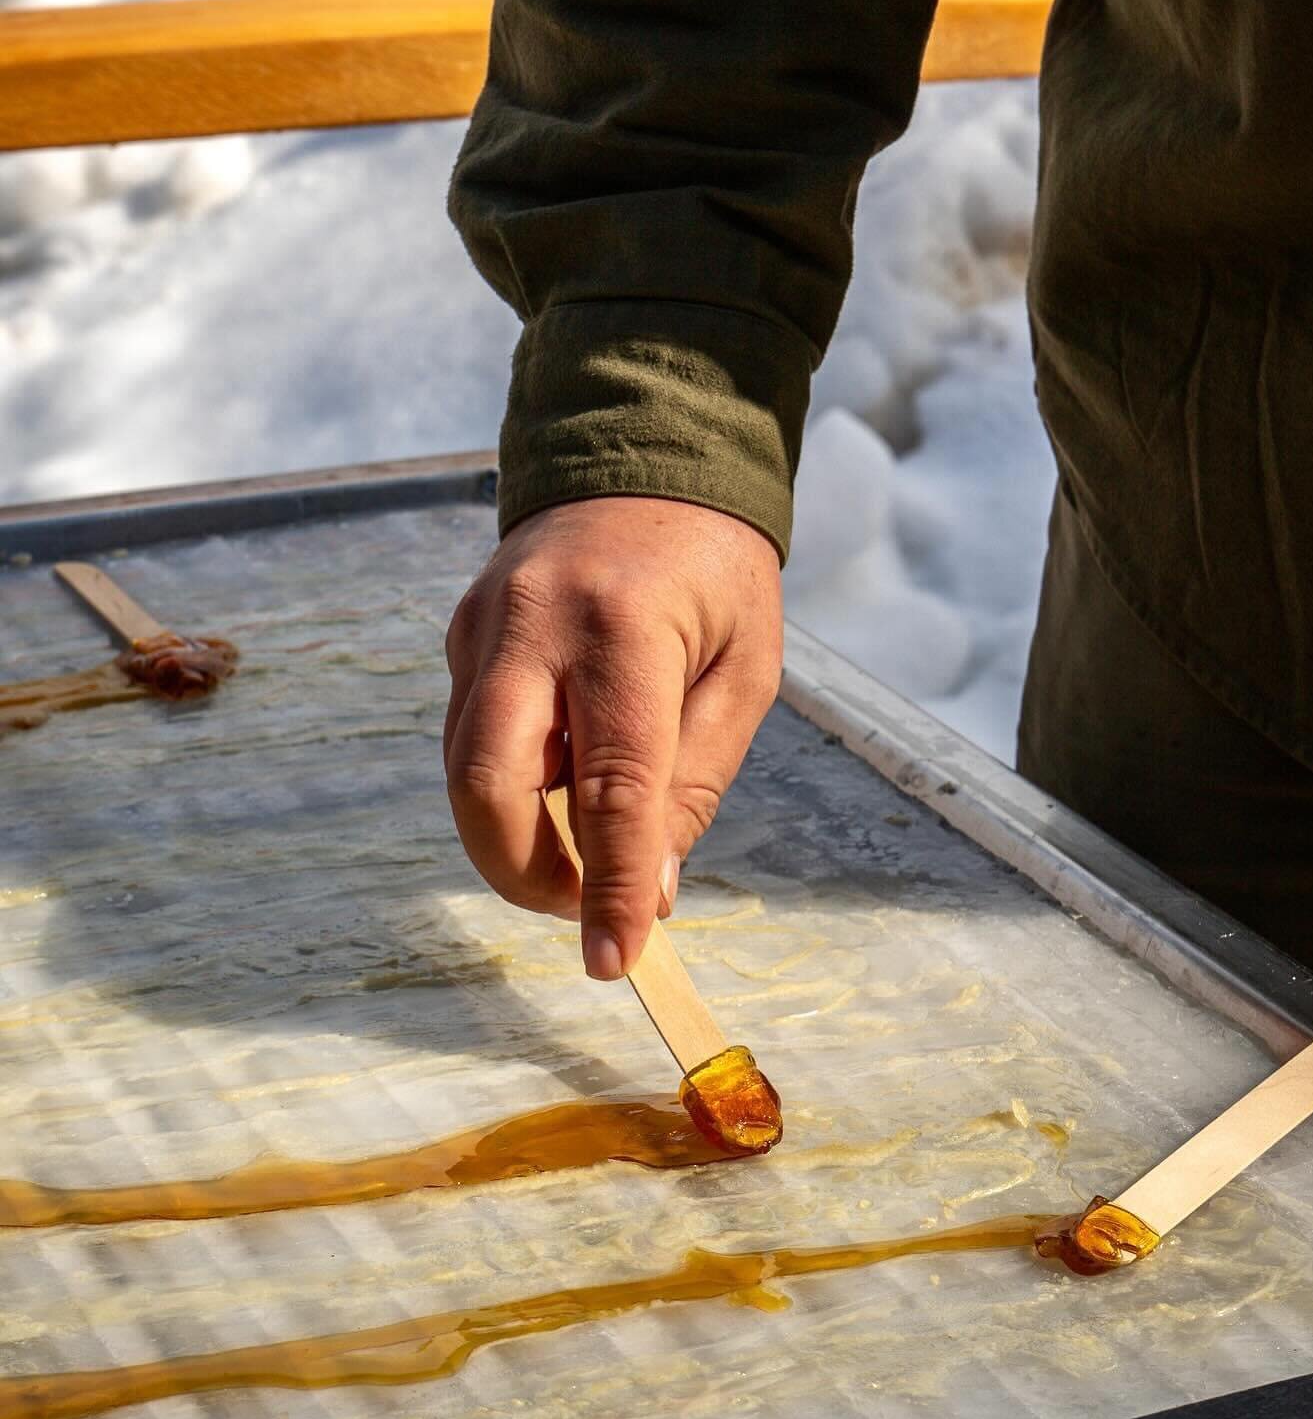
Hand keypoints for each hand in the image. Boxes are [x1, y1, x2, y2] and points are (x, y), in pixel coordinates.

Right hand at [444, 496, 783, 978]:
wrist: (643, 460)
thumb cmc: (713, 572)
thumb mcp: (745, 670)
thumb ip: (695, 779)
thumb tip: (649, 888)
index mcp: (625, 629)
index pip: (612, 787)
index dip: (611, 886)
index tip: (617, 959)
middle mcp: (534, 624)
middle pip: (487, 785)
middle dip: (522, 874)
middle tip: (581, 907)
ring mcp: (483, 626)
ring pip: (465, 768)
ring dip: (515, 835)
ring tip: (586, 846)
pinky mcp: (461, 632)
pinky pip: (469, 733)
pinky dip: (509, 782)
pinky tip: (561, 776)